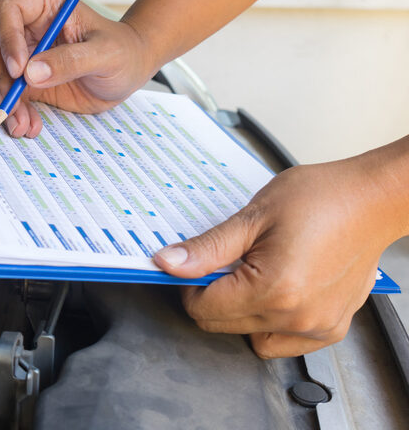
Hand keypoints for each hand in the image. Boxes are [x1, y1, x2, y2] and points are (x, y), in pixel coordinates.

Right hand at [0, 0, 155, 137]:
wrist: (131, 71)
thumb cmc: (124, 51)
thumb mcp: (106, 53)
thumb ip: (72, 60)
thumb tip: (33, 72)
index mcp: (46, 6)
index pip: (9, 11)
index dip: (7, 38)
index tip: (19, 69)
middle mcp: (30, 28)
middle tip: (10, 102)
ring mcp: (27, 55)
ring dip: (6, 101)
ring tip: (21, 123)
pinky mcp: (29, 81)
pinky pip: (12, 96)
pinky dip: (16, 113)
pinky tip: (29, 125)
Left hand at [153, 158, 401, 357]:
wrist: (373, 200)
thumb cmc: (321, 198)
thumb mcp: (253, 216)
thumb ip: (207, 248)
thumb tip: (168, 263)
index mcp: (273, 289)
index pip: (203, 309)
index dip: (189, 285)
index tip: (194, 264)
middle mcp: (296, 316)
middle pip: (222, 325)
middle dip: (212, 296)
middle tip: (225, 261)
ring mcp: (316, 327)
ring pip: (249, 336)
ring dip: (240, 311)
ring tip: (254, 273)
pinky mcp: (331, 329)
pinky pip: (283, 342)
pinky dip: (270, 322)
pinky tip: (276, 290)